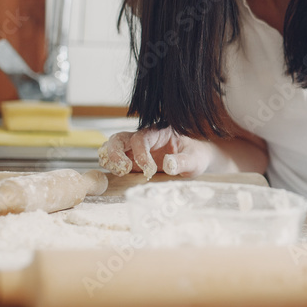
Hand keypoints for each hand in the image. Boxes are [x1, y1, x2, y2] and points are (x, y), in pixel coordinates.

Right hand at [97, 127, 215, 179]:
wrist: (197, 158)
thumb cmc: (196, 155)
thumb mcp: (195, 159)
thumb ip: (183, 161)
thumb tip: (169, 165)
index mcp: (159, 132)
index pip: (142, 139)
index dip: (141, 154)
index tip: (149, 171)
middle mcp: (144, 138)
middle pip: (119, 138)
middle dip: (116, 152)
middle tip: (123, 169)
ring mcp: (136, 149)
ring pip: (112, 147)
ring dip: (110, 158)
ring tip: (120, 172)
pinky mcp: (132, 161)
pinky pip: (114, 159)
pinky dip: (110, 165)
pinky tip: (117, 174)